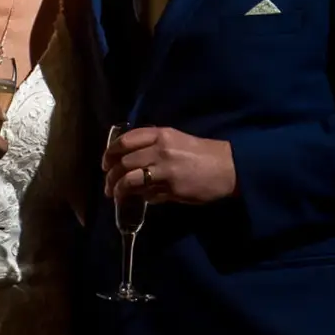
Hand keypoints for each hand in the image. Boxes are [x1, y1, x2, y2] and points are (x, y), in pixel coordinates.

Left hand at [103, 126, 236, 205]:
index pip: (126, 140)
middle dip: (111, 175)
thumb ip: (153, 145)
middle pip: (124, 162)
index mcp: (161, 135)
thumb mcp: (176, 140)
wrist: (228, 167)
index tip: (105, 163)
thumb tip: (129, 158)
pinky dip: (140, 197)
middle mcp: (160, 150)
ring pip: (130, 180)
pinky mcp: (172, 189)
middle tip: (108, 184)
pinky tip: (140, 199)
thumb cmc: (202, 153)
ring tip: (115, 195)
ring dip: (119, 189)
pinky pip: (148, 194)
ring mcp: (165, 170)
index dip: (110, 152)